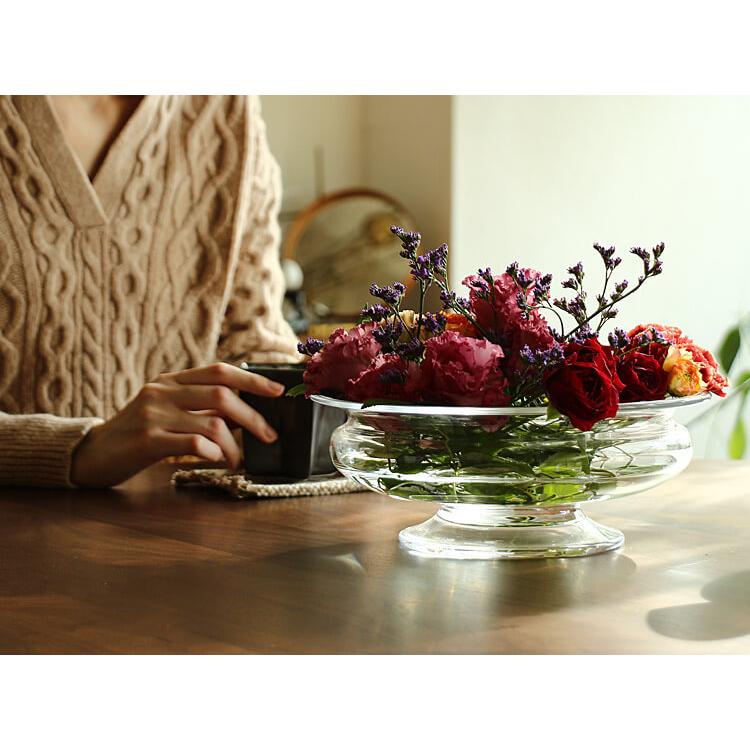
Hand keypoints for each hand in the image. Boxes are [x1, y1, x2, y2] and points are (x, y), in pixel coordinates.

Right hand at [70, 362, 283, 487]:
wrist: (92, 454)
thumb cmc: (137, 435)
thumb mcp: (168, 412)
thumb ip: (200, 408)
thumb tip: (246, 413)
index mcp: (170, 380)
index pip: (219, 371)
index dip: (252, 379)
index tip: (278, 392)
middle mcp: (162, 391)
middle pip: (222, 394)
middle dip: (253, 417)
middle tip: (269, 436)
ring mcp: (153, 413)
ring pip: (212, 422)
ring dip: (235, 445)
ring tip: (239, 460)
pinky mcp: (147, 439)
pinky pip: (194, 442)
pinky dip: (214, 452)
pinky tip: (216, 460)